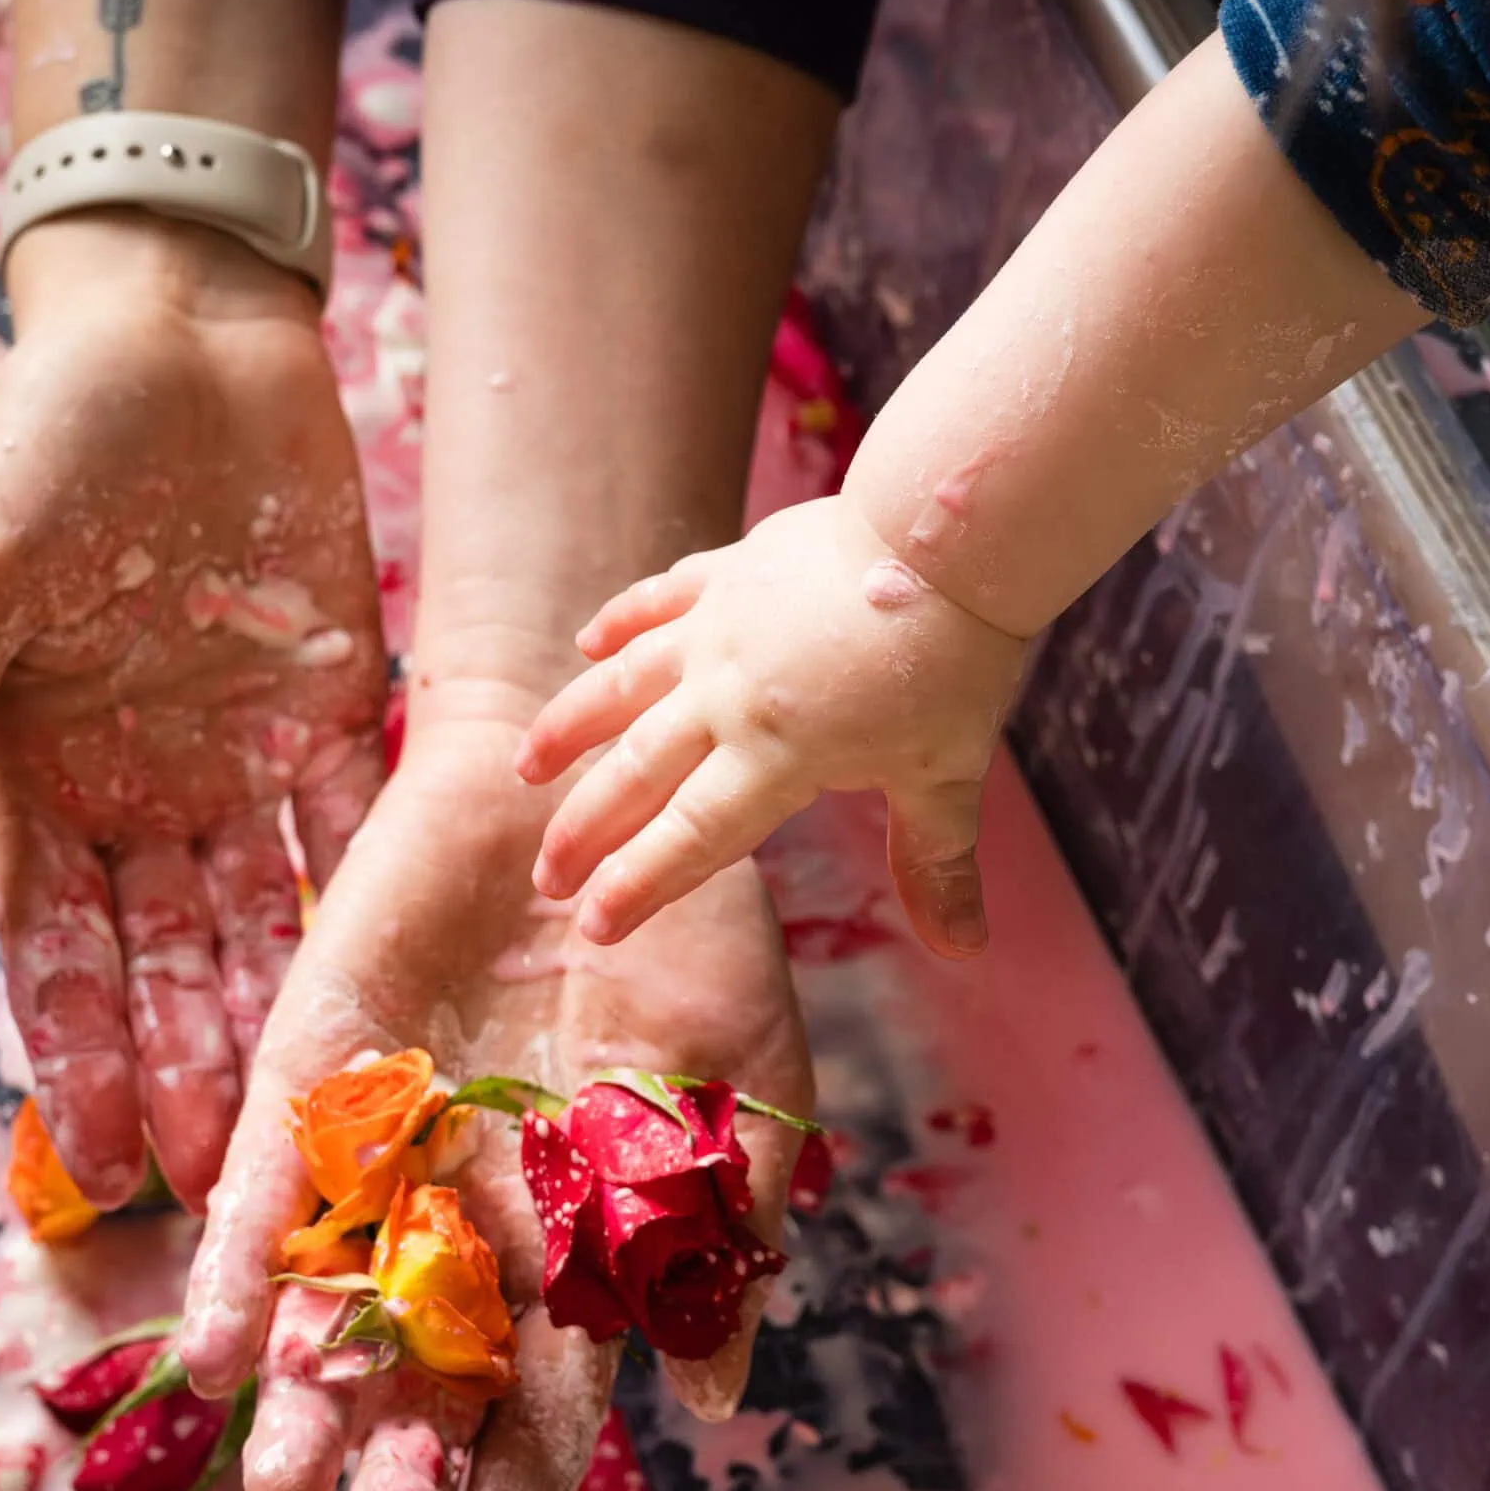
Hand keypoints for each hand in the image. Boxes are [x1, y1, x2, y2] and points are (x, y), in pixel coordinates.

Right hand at [0, 213, 387, 1211]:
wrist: (184, 332)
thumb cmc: (51, 440)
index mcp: (38, 774)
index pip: (57, 950)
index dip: (76, 1056)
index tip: (97, 1168)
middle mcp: (143, 789)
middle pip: (170, 959)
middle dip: (193, 1070)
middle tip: (234, 1181)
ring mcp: (243, 755)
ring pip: (267, 916)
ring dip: (284, 1014)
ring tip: (321, 1120)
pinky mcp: (338, 705)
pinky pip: (358, 821)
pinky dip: (375, 896)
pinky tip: (406, 984)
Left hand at [178, 718, 811, 1490]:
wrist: (603, 776)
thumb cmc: (692, 920)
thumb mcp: (744, 1073)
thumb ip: (724, 1225)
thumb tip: (716, 1398)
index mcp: (574, 1231)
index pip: (535, 1389)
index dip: (511, 1487)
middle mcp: (467, 1211)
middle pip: (423, 1373)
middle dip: (400, 1470)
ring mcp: (384, 1148)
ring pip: (327, 1302)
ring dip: (303, 1402)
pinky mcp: (311, 1076)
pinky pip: (260, 1188)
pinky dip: (226, 1269)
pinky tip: (202, 1354)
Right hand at [514, 493, 1026, 959]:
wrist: (944, 539)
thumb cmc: (951, 662)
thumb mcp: (946, 776)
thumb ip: (935, 865)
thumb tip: (964, 951)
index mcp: (778, 756)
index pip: (693, 837)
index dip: (640, 885)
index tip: (593, 928)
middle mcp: (728, 697)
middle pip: (639, 773)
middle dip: (585, 832)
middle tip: (545, 878)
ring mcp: (719, 628)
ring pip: (623, 686)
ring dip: (570, 728)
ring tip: (525, 769)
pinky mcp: (730, 571)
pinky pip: (658, 599)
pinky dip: (618, 621)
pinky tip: (587, 643)